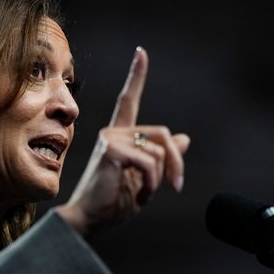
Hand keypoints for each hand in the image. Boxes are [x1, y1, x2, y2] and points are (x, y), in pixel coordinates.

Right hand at [56, 47, 189, 236]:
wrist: (89, 220)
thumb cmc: (112, 203)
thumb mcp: (145, 179)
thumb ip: (161, 158)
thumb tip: (185, 139)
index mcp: (119, 137)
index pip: (129, 101)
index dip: (136, 76)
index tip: (141, 53)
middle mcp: (112, 132)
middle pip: (163, 134)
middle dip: (176, 161)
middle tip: (176, 186)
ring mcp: (110, 139)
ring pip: (158, 151)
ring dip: (160, 179)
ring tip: (144, 195)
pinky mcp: (111, 150)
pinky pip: (149, 162)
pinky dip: (151, 184)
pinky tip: (138, 196)